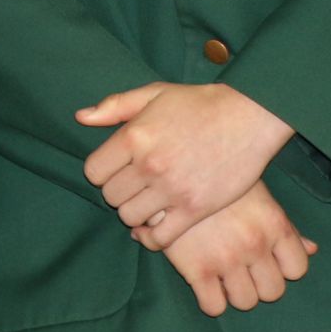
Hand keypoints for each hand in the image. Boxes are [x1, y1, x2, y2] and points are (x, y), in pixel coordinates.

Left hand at [77, 81, 295, 248]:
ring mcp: (172, 189)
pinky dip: (153, 237)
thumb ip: (114, 106)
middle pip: (111, 197)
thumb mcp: (154, 93)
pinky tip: (158, 225)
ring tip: (148, 202)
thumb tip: (80, 117)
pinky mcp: (195, 209)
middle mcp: (149, 165)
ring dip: (135, 213)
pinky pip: (159, 238)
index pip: (94, 172)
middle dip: (119, 192)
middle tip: (135, 186)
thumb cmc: (200, 103)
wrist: (249, 116)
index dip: (102, 172)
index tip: (116, 170)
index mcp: (134, 136)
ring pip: (130, 218)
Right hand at [160, 181, 318, 315]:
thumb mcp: (258, 195)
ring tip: (223, 276)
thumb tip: (313, 249)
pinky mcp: (196, 269)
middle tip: (243, 271)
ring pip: (246, 302)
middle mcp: (254, 243)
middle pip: (273, 291)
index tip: (268, 261)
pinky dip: (210, 301)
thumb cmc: (218, 180)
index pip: (298, 268)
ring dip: (235, 294)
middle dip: (259, 284)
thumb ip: (287, 226)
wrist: (170, 171)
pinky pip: (214, 307)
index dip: (283, 268)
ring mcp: (226, 258)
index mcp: (274, 222)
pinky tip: (204, 283)